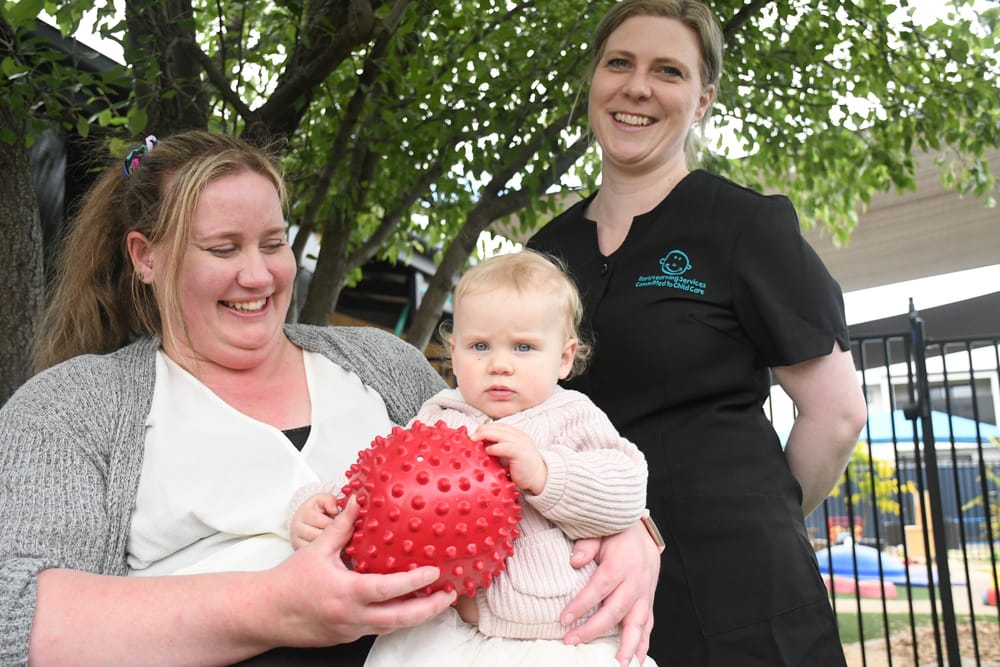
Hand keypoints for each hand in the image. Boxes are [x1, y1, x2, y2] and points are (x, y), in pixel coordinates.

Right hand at [268, 497, 457, 646]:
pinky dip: (395, 619)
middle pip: (400, 619)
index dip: (414, 583)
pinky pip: (377, 628)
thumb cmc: (288, 581)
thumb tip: (357, 500)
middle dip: (429, 609)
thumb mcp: (316, 549)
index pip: (388, 590)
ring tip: (436, 602)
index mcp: (346, 593)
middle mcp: (351, 616)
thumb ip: (341, 526)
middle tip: (448, 595)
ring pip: (391, 627)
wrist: (265, 613)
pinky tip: (406, 608)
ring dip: (416, 616)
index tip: (434, 572)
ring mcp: (350, 630)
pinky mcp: (346, 637)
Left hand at [475, 422, 545, 494]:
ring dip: (483, 436)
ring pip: (498, 433)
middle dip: (480, 431)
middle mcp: (516, 435)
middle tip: (469, 439)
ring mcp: (519, 442)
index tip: (470, 437)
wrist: (538, 477)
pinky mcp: (520, 452)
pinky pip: (504, 446)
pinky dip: (494, 448)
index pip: (494, 426)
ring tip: (473, 442)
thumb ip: (495, 447)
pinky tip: (487, 452)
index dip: (481, 429)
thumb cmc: (520, 467)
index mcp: (513, 434)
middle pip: (494, 427)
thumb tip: (476, 446)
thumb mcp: (506, 454)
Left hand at [561, 521, 658, 665]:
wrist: (642, 533)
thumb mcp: (600, 531)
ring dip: (627, 646)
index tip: (563, 618)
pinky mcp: (649, 602)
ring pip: (637, 624)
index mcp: (621, 564)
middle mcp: (635, 582)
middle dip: (593, 629)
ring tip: (617, 664)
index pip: (599, 587)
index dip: (581, 604)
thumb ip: (587, 544)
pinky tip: (636, 661)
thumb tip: (574, 561)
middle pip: (615, 610)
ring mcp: (644, 595)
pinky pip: (648, 626)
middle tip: (571, 641)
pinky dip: (642, 645)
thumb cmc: (616, 533)